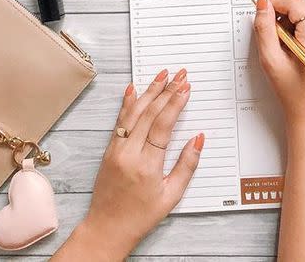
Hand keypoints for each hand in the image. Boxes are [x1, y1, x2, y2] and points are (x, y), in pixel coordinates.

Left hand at [75, 70, 203, 259]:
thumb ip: (187, 165)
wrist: (106, 229)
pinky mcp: (109, 149)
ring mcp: (116, 149)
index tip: (185, 88)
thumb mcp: (171, 196)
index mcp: (147, 165)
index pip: (163, 125)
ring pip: (134, 112)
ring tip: (162, 75)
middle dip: (167, 91)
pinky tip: (133, 89)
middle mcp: (129, 153)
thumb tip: (198, 139)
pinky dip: (127, 102)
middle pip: (150, 113)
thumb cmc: (140, 216)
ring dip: (149, 90)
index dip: (175, 103)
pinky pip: (119, 120)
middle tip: (180, 75)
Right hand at [253, 0, 304, 123]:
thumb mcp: (271, 58)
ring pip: (304, 11)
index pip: (295, 3)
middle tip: (274, 38)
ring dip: (289, 22)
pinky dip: (298, 27)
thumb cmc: (292, 89)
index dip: (275, 4)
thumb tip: (263, 2)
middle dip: (282, 16)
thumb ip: (264, 27)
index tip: (263, 14)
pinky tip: (293, 45)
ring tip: (284, 45)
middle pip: (300, 5)